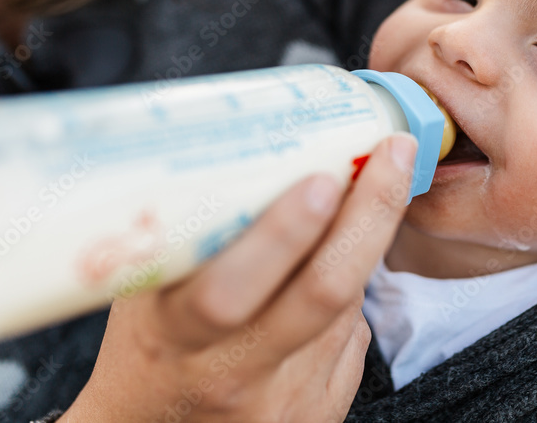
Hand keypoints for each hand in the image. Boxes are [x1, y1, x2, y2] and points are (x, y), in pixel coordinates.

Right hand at [59, 134, 416, 421]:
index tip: (323, 176)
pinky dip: (350, 290)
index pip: (230, 288)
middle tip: (392, 156)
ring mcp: (283, 399)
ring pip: (348, 305)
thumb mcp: (144, 293)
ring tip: (366, 191)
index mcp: (175, 336)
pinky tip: (334, 266)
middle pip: (323, 290)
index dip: (284, 232)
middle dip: (368, 214)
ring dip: (361, 240)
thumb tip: (243, 142)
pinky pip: (352, 336)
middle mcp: (233, 373)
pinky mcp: (319, 413)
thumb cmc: (147, 352)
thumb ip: (187, 232)